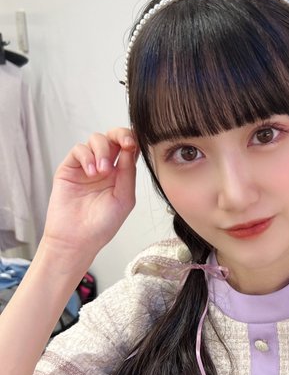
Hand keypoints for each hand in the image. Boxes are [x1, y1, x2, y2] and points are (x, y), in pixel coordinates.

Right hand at [42, 128, 137, 259]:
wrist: (77, 239)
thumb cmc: (102, 225)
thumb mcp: (124, 199)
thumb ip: (129, 173)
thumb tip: (130, 148)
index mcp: (121, 174)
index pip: (129, 148)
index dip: (133, 139)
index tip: (134, 143)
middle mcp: (105, 167)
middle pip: (113, 137)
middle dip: (120, 134)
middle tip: (124, 144)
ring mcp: (86, 166)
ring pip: (96, 139)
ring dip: (103, 151)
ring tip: (102, 171)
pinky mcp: (69, 168)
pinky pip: (79, 149)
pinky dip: (86, 156)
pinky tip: (91, 172)